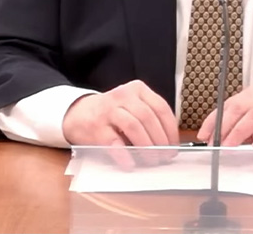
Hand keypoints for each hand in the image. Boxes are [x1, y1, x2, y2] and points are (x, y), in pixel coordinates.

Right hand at [62, 80, 178, 168]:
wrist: (79, 113)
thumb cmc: (112, 113)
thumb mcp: (132, 106)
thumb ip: (149, 118)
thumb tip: (168, 144)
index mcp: (138, 89)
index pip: (161, 108)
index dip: (170, 130)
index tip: (174, 146)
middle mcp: (123, 95)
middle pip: (148, 118)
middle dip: (160, 140)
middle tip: (164, 157)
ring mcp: (108, 110)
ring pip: (133, 126)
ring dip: (146, 147)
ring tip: (151, 160)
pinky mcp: (96, 126)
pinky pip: (113, 141)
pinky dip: (124, 154)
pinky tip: (130, 163)